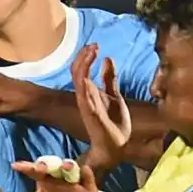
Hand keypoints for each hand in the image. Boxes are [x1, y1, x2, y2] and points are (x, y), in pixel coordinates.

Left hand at [1, 157, 102, 191]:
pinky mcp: (87, 183)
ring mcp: (72, 178)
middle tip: (40, 167)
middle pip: (51, 166)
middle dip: (46, 165)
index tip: (14, 165)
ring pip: (70, 169)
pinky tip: (85, 170)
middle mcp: (57, 175)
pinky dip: (87, 174)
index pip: (34, 170)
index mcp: (45, 179)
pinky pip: (87, 177)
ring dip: (68, 166)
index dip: (25, 167)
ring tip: (65, 166)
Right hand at [70, 43, 132, 174]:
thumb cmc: (113, 124)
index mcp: (90, 93)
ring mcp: (86, 105)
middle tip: (93, 45)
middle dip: (83, 56)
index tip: (96, 45)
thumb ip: (109, 79)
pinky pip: (83, 97)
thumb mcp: (114, 96)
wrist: (116, 146)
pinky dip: (84, 83)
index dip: (86, 56)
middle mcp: (85, 97)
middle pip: (76, 72)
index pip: (81, 70)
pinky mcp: (91, 114)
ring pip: (78, 80)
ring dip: (84, 65)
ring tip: (92, 51)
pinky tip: (88, 73)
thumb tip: (107, 58)